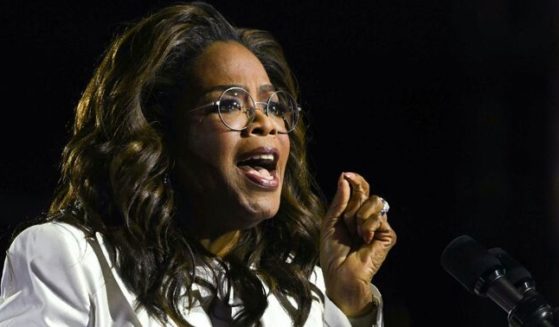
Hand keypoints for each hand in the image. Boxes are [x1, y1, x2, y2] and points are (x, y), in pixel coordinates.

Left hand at [319, 172, 396, 315]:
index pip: (360, 190)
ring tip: (355, 233)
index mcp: (354, 213)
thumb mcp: (331, 222)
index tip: (346, 174)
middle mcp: (367, 217)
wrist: (340, 273)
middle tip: (347, 219)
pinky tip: (364, 239)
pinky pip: (379, 217)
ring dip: (359, 216)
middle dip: (354, 202)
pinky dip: (368, 226)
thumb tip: (344, 178)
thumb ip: (339, 200)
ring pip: (375, 202)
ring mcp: (379, 226)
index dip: (356, 180)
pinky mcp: (388, 235)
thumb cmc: (333, 252)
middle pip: (367, 192)